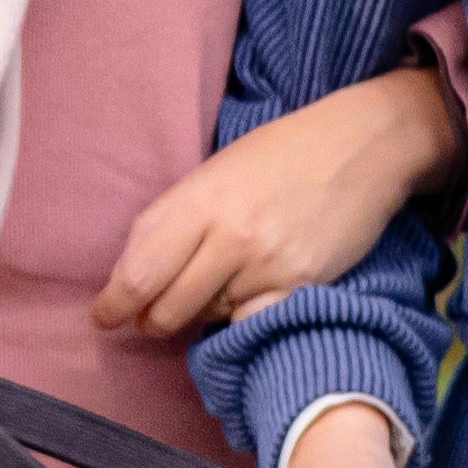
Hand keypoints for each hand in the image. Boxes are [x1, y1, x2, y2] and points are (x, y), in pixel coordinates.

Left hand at [94, 57, 461, 342]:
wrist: (364, 144)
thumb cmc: (284, 153)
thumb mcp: (218, 170)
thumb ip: (177, 218)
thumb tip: (136, 275)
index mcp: (200, 199)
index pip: (139, 271)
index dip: (114, 304)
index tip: (103, 318)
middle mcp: (229, 235)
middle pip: (167, 307)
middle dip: (150, 322)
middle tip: (147, 322)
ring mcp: (267, 263)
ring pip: (209, 316)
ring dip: (200, 313)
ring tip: (213, 290)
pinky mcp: (301, 284)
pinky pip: (252, 322)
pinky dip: (243, 316)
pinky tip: (250, 294)